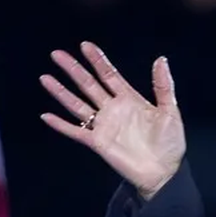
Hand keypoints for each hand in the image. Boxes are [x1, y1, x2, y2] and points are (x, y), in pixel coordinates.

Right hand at [40, 42, 185, 200]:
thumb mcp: (170, 110)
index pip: (109, 75)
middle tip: (57, 54)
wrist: (164, 172)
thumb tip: (160, 59)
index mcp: (130, 99)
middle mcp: (113, 109)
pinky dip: (60, 124)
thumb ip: (163, 86)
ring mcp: (103, 125)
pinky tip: (46, 115)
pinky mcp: (97, 142)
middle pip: (88, 85)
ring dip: (61, 92)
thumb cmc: (169, 143)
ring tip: (45, 78)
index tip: (85, 45)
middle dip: (73, 69)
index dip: (97, 60)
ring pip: (77, 104)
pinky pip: (75, 131)